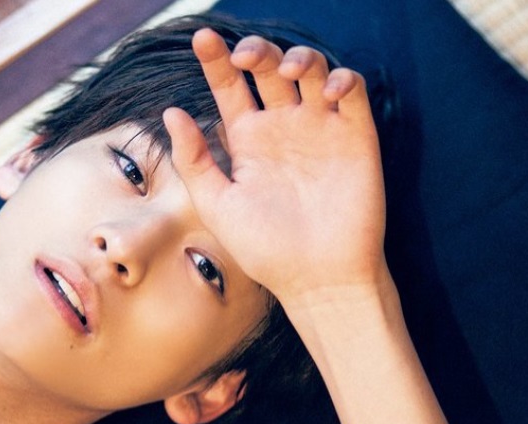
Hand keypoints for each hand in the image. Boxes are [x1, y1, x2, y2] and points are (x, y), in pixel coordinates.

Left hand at [164, 29, 386, 306]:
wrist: (318, 280)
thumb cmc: (266, 250)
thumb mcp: (218, 206)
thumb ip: (194, 160)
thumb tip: (171, 113)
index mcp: (248, 141)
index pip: (231, 88)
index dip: (216, 61)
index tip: (201, 38)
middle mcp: (283, 129)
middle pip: (270, 70)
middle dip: (257, 51)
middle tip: (244, 55)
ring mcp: (321, 130)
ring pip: (312, 71)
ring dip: (300, 57)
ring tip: (288, 70)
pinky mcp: (356, 137)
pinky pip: (352, 92)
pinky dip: (343, 79)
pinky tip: (328, 90)